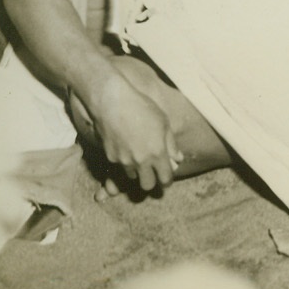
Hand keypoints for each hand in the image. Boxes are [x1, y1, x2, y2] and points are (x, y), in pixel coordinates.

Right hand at [78, 58, 181, 192]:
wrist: (112, 102)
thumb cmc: (142, 108)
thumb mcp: (163, 123)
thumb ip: (171, 144)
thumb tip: (178, 159)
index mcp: (157, 152)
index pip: (165, 179)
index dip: (167, 181)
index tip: (166, 178)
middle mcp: (140, 160)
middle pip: (147, 185)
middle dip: (152, 181)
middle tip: (153, 172)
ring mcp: (123, 160)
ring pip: (132, 176)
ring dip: (137, 171)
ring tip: (138, 155)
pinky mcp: (110, 157)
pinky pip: (119, 166)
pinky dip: (124, 162)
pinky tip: (126, 147)